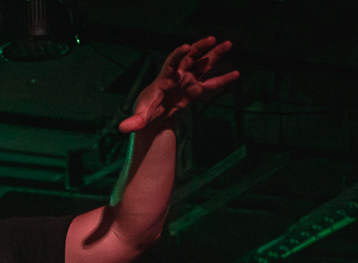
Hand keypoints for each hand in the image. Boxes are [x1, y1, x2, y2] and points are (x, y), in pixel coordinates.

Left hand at [119, 36, 238, 133]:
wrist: (154, 117)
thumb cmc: (146, 113)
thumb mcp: (141, 117)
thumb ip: (135, 121)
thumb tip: (122, 128)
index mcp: (165, 79)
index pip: (171, 63)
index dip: (178, 54)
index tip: (186, 46)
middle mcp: (178, 76)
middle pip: (190, 57)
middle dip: (200, 48)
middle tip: (212, 39)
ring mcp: (188, 81)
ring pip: (203, 64)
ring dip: (214, 55)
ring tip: (228, 44)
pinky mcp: (195, 90)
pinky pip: (211, 84)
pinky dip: (223, 79)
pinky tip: (236, 74)